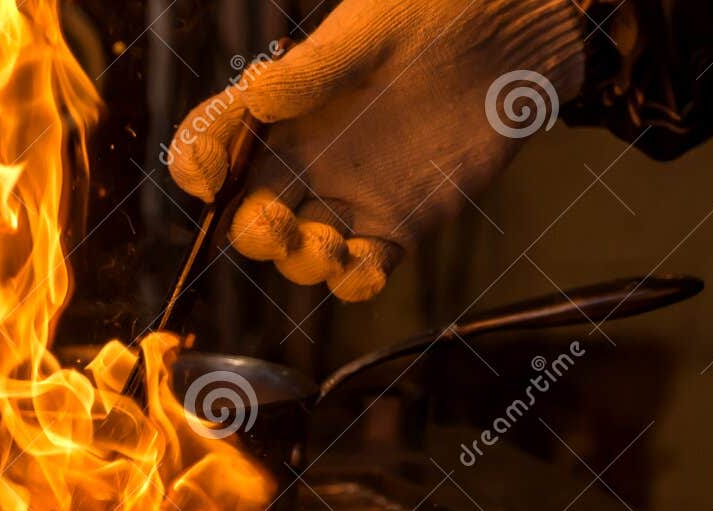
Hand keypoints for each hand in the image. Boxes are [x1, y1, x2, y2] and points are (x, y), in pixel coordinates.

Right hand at [166, 0, 586, 300]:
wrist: (515, 32)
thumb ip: (314, 71)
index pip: (215, 143)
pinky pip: (362, 268)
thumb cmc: (436, 11)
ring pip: (301, 252)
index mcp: (284, 108)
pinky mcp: (400, 222)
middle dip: (252, 233)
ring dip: (301, 263)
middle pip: (251, 214)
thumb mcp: (369, 30)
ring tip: (326, 248)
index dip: (197, 164)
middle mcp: (307, 157)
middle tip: (275, 227)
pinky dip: (354, 281)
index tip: (210, 176)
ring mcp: (351, 194)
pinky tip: (365, 270)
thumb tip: (256, 100)